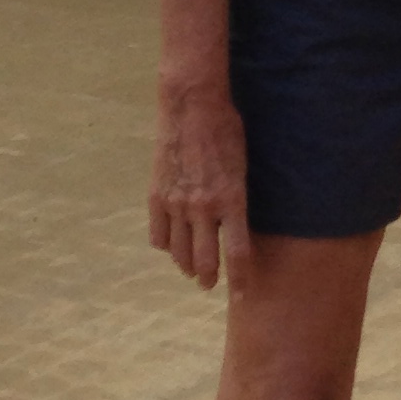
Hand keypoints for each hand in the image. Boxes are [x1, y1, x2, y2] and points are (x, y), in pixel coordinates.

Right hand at [149, 80, 249, 290]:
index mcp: (232, 199)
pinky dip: (165, 244)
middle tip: (211, 283)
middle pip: (205, 261)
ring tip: (192, 269)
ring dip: (187, 265)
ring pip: (179, 253)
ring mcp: (177, 203)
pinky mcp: (157, 196)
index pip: (237, 253)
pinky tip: (171, 244)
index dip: (241, 278)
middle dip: (210, 277)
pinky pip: (158, 235)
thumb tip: (238, 223)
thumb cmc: (227, 129)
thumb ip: (238, 197)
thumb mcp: (244, 164)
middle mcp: (203, 207)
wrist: (192, 105)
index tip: (244, 294)